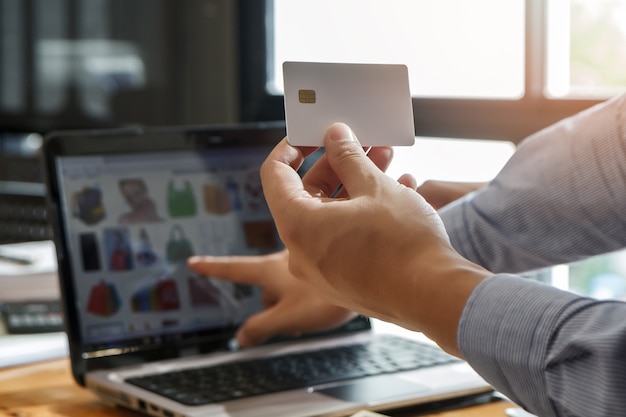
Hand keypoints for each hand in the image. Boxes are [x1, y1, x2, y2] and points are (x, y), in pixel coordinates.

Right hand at [188, 251, 355, 346]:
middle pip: (266, 283)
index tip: (194, 262)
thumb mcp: (287, 316)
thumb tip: (240, 337)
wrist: (370, 273)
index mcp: (270, 270)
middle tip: (285, 319)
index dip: (213, 268)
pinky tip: (324, 303)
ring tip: (311, 312)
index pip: (234, 268)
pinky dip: (309, 292)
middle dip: (269, 301)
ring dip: (291, 297)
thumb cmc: (328, 294)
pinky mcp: (326, 262)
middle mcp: (286, 260)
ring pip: (288, 281)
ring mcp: (307, 260)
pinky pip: (308, 278)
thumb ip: (262, 327)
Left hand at [261, 123, 489, 355]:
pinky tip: (394, 193)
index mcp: (298, 225)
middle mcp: (301, 252)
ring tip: (385, 162)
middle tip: (363, 143)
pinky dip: (359, 213)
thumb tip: (335, 136)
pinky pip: (342, 238)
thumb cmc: (402, 243)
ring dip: (353, 185)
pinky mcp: (342, 280)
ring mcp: (321, 270)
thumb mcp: (375, 187)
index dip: (290, 147)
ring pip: (328, 216)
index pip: (274, 174)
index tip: (313, 134)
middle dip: (336, 164)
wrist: (432, 296)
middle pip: (305, 195)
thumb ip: (348, 157)